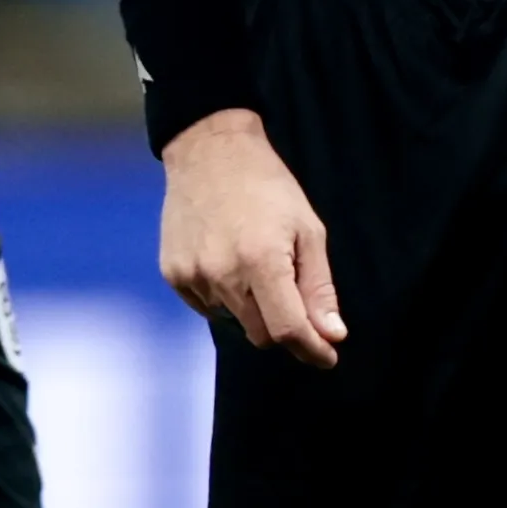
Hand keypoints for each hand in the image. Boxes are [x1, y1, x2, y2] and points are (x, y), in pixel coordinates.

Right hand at [157, 109, 341, 365]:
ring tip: (253, 259)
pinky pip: (207, 306)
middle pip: (261, 334)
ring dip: (252, 307)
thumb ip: (318, 288)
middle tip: (293, 294)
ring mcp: (193, 276)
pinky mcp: (174, 274)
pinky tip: (227, 258)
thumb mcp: (308, 230)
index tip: (327, 356)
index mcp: (262, 261)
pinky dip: (224, 296)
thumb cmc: (268, 187)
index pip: (288, 330)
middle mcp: (223, 274)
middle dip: (284, 326)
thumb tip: (332, 336)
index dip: (312, 350)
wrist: (209, 151)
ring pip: (235, 321)